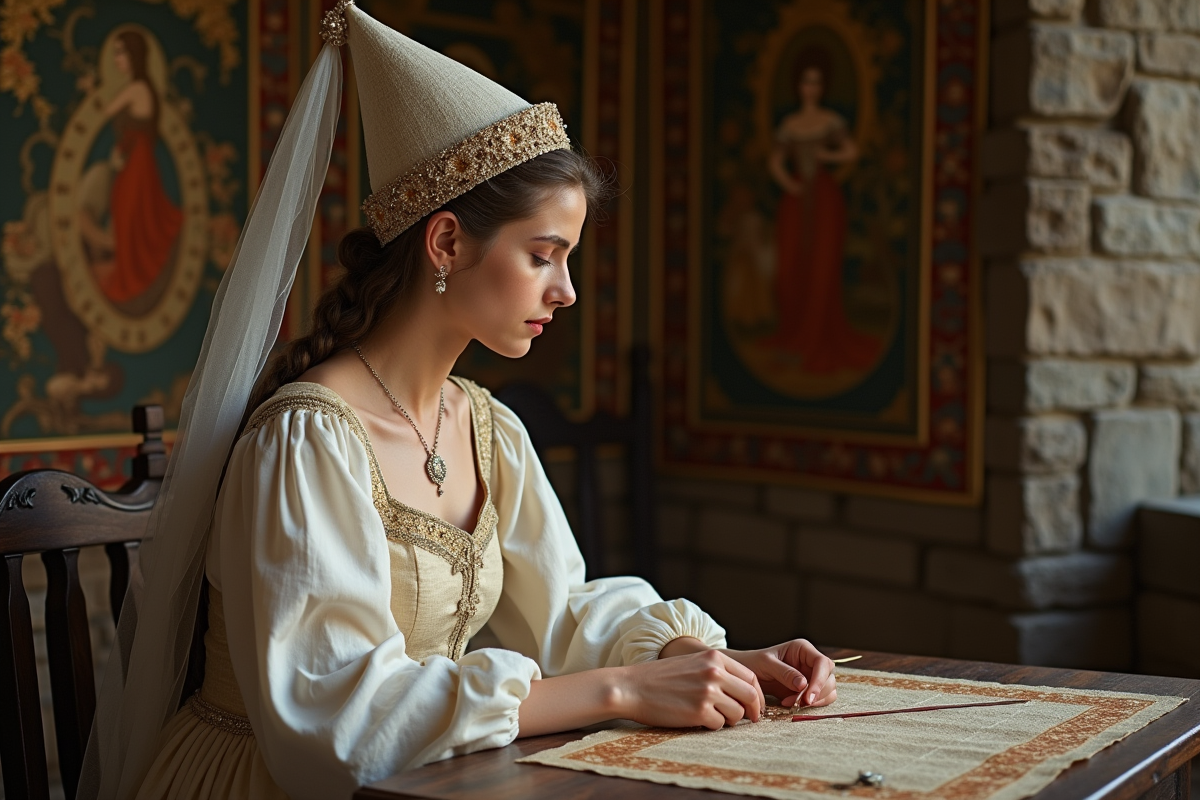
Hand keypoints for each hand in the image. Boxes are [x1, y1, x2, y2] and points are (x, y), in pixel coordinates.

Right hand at [618, 649, 765, 729]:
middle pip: (751, 695)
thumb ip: (717, 671)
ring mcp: (707, 692)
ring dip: (729, 720)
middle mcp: (714, 672)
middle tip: (750, 719)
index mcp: (714, 657)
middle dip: (753, 711)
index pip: (751, 677)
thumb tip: (743, 691)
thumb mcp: (692, 663)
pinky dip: (711, 725)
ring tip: (713, 716)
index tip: (755, 706)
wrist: (631, 687)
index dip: (757, 695)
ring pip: (737, 713)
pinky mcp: (699, 711)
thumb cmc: (659, 678)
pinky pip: (719, 725)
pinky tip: (696, 719)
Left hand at [723, 639, 836, 708]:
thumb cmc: (754, 663)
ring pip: (828, 690)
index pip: (822, 662)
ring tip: (790, 703)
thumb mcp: (766, 664)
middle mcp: (810, 661)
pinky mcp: (808, 690)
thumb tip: (803, 684)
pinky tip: (790, 704)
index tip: (808, 697)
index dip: (819, 680)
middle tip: (799, 703)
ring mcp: (811, 676)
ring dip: (814, 701)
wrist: (746, 674)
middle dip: (817, 693)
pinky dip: (810, 705)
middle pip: (829, 678)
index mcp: (802, 649)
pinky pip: (820, 699)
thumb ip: (785, 672)